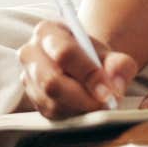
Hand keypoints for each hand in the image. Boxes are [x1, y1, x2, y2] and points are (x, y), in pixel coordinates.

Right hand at [17, 19, 138, 119]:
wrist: (82, 65)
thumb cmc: (94, 57)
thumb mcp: (111, 54)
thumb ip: (119, 65)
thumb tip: (115, 84)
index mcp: (47, 31)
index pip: (64, 53)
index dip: (88, 73)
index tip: (108, 89)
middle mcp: (30, 53)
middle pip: (52, 81)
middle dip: (83, 96)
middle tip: (106, 103)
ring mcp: (28, 78)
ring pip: (51, 101)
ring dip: (79, 108)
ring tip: (99, 104)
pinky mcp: (32, 99)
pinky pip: (51, 114)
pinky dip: (73, 115)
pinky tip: (86, 108)